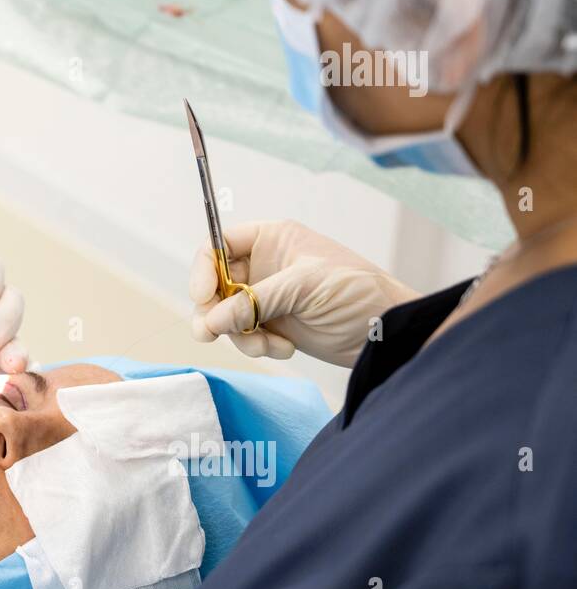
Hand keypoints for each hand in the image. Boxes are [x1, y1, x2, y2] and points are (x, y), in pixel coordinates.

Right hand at [189, 220, 419, 366]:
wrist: (387, 331)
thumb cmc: (357, 292)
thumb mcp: (304, 286)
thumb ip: (255, 301)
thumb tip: (212, 320)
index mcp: (272, 240)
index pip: (220, 245)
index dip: (204, 268)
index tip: (202, 296)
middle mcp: (264, 266)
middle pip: (215, 283)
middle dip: (212, 309)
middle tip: (208, 333)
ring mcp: (266, 298)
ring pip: (225, 314)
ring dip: (237, 334)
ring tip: (264, 345)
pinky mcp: (273, 327)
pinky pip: (243, 336)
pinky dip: (255, 346)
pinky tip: (283, 348)